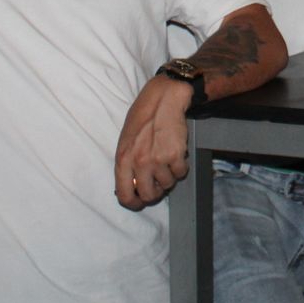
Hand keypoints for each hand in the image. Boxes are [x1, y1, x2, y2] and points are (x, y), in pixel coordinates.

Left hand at [114, 75, 193, 207]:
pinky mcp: (176, 156)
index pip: (124, 194)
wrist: (163, 99)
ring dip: (169, 175)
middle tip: (158, 183)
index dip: (133, 203)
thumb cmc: (143, 116)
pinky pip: (181, 173)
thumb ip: (127, 163)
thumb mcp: (126, 141)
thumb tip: (132, 185)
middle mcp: (139, 163)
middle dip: (155, 192)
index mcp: (123, 159)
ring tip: (167, 159)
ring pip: (167, 184)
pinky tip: (177, 153)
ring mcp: (158, 160)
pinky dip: (181, 166)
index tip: (139, 203)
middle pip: (148, 195)